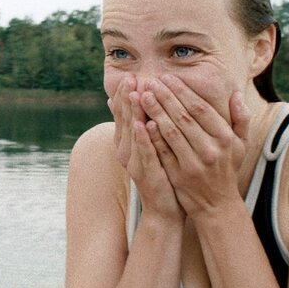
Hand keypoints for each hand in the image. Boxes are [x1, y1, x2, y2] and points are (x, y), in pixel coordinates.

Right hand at [108, 75, 184, 222]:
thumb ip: (138, 128)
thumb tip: (125, 106)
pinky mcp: (147, 173)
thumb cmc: (160, 175)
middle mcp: (126, 151)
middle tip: (130, 78)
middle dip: (128, 98)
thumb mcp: (148, 149)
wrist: (164, 210)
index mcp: (127, 144)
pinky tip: (144, 124)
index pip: (124, 115)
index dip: (126, 96)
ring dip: (133, 113)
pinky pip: (145, 152)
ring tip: (135, 94)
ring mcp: (135, 163)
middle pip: (126, 120)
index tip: (130, 76)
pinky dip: (143, 137)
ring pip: (133, 133)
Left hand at [139, 75, 249, 221]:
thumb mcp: (240, 145)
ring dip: (155, 112)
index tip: (167, 77)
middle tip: (149, 81)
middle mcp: (211, 149)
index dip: (182, 91)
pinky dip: (153, 137)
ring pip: (171, 132)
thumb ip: (240, 119)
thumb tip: (235, 94)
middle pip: (183, 117)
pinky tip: (141, 122)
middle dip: (165, 97)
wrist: (217, 205)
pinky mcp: (179, 175)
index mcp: (225, 138)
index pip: (200, 109)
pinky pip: (163, 152)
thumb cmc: (226, 168)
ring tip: (141, 95)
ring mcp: (194, 163)